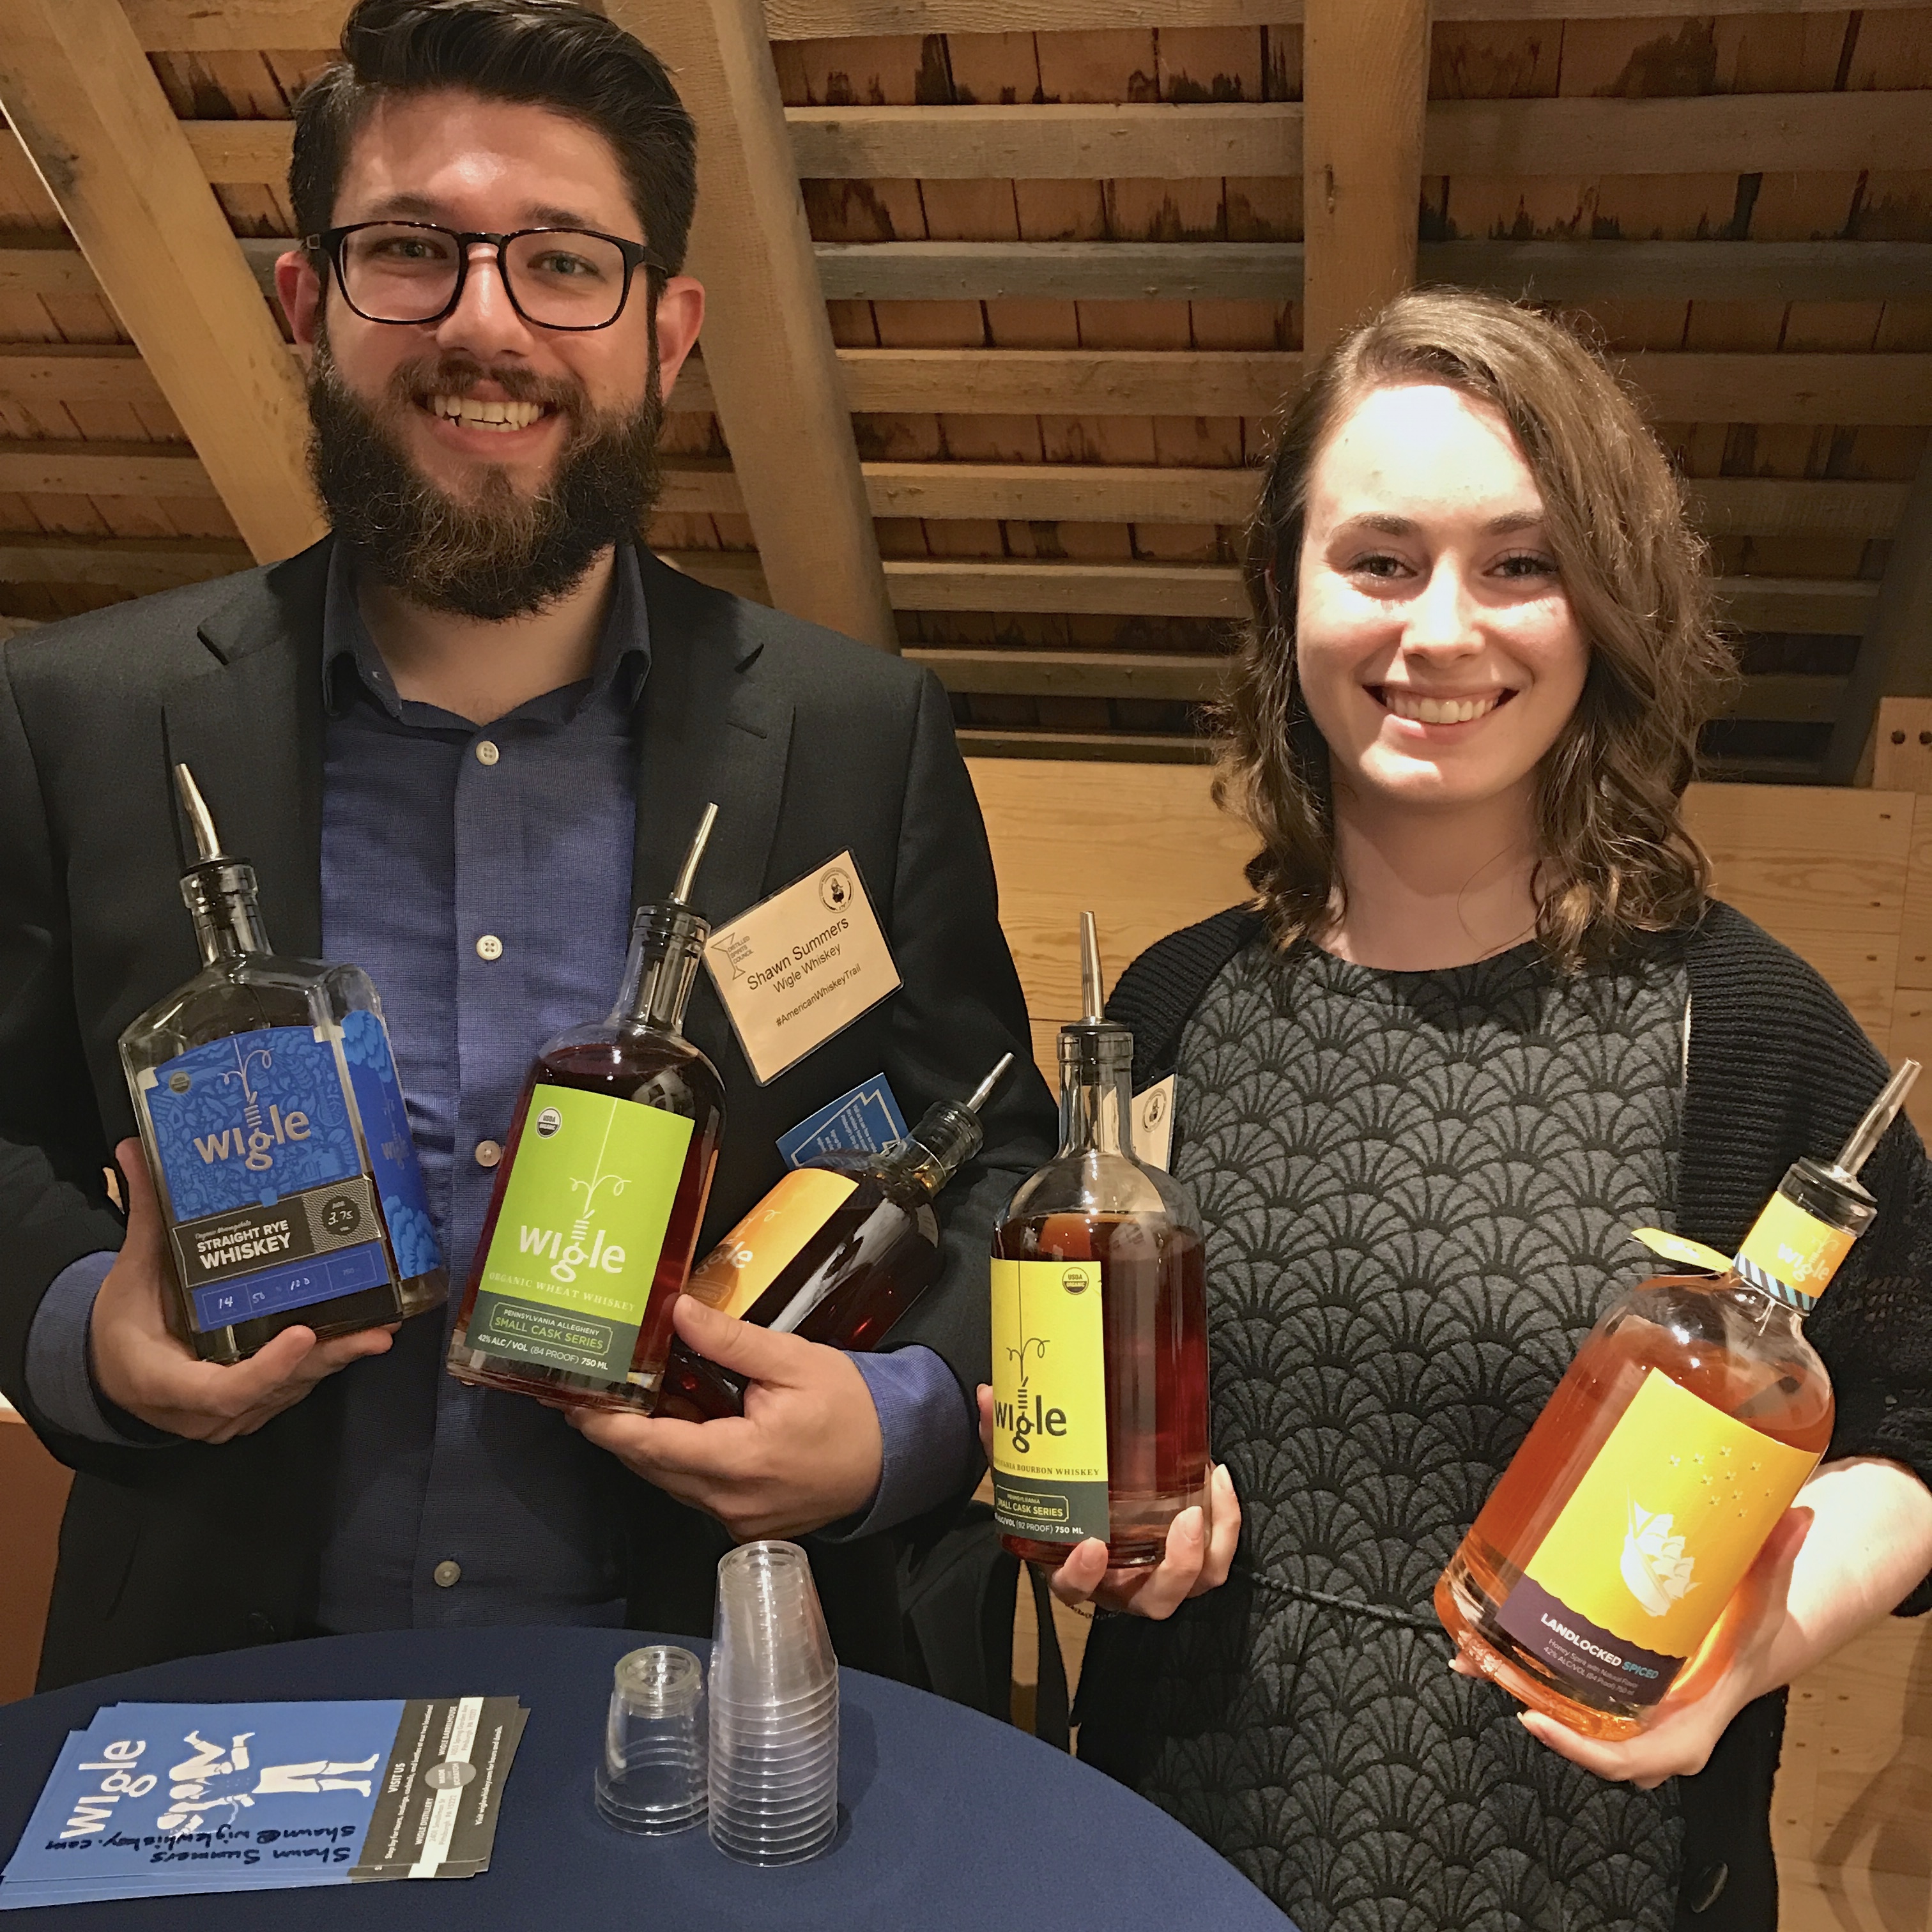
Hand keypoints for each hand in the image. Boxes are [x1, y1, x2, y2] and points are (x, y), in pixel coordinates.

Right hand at [89, 1138, 395, 1442]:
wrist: (115, 1372)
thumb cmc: (123, 1324)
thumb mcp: (131, 1273)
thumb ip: (144, 1217)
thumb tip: (135, 1148)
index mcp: (162, 1381)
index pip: (220, 1390)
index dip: (265, 1369)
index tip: (300, 1335)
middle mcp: (202, 1411)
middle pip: (273, 1390)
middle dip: (325, 1358)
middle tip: (375, 1331)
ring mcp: (231, 1416)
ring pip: (291, 1390)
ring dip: (336, 1359)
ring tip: (381, 1327)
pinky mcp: (252, 1408)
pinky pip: (293, 1388)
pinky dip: (325, 1362)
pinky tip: (361, 1335)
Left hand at [569, 1294, 883, 1540]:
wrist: (898, 1457)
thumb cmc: (851, 1408)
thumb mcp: (793, 1361)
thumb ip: (729, 1341)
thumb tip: (677, 1311)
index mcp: (741, 1460)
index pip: (655, 1446)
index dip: (610, 1426)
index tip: (576, 1403)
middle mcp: (731, 1500)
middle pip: (653, 1467)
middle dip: (616, 1431)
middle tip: (584, 1393)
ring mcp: (737, 1517)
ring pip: (671, 1480)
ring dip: (644, 1444)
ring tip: (619, 1401)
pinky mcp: (746, 1520)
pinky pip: (695, 1488)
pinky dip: (675, 1457)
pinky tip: (669, 1423)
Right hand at [976, 1384, 1240, 1618]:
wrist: (1093, 1505)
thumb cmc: (1060, 1498)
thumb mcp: (1030, 1472)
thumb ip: (1005, 1440)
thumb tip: (986, 1395)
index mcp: (1077, 1569)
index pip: (1074, 1589)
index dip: (1083, 1576)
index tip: (1091, 1544)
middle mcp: (1121, 1583)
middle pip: (1155, 1600)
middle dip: (1175, 1565)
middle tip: (1185, 1517)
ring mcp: (1159, 1574)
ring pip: (1196, 1583)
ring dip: (1211, 1545)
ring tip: (1210, 1491)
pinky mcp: (1189, 1556)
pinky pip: (1217, 1556)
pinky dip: (1226, 1522)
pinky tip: (1218, 1478)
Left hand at [1462, 1506, 1812, 1788]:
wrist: (1742, 1646)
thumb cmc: (1747, 1632)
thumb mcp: (1761, 1603)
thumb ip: (1775, 1558)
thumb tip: (1799, 1514)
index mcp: (1686, 1728)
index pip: (1626, 1759)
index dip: (1578, 1749)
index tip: (1534, 1719)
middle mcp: (1648, 1733)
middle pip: (1580, 1741)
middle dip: (1530, 1710)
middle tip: (1484, 1669)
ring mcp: (1624, 1718)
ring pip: (1564, 1720)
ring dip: (1516, 1689)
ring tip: (1471, 1656)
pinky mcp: (1607, 1696)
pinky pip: (1561, 1698)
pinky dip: (1523, 1676)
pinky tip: (1484, 1649)